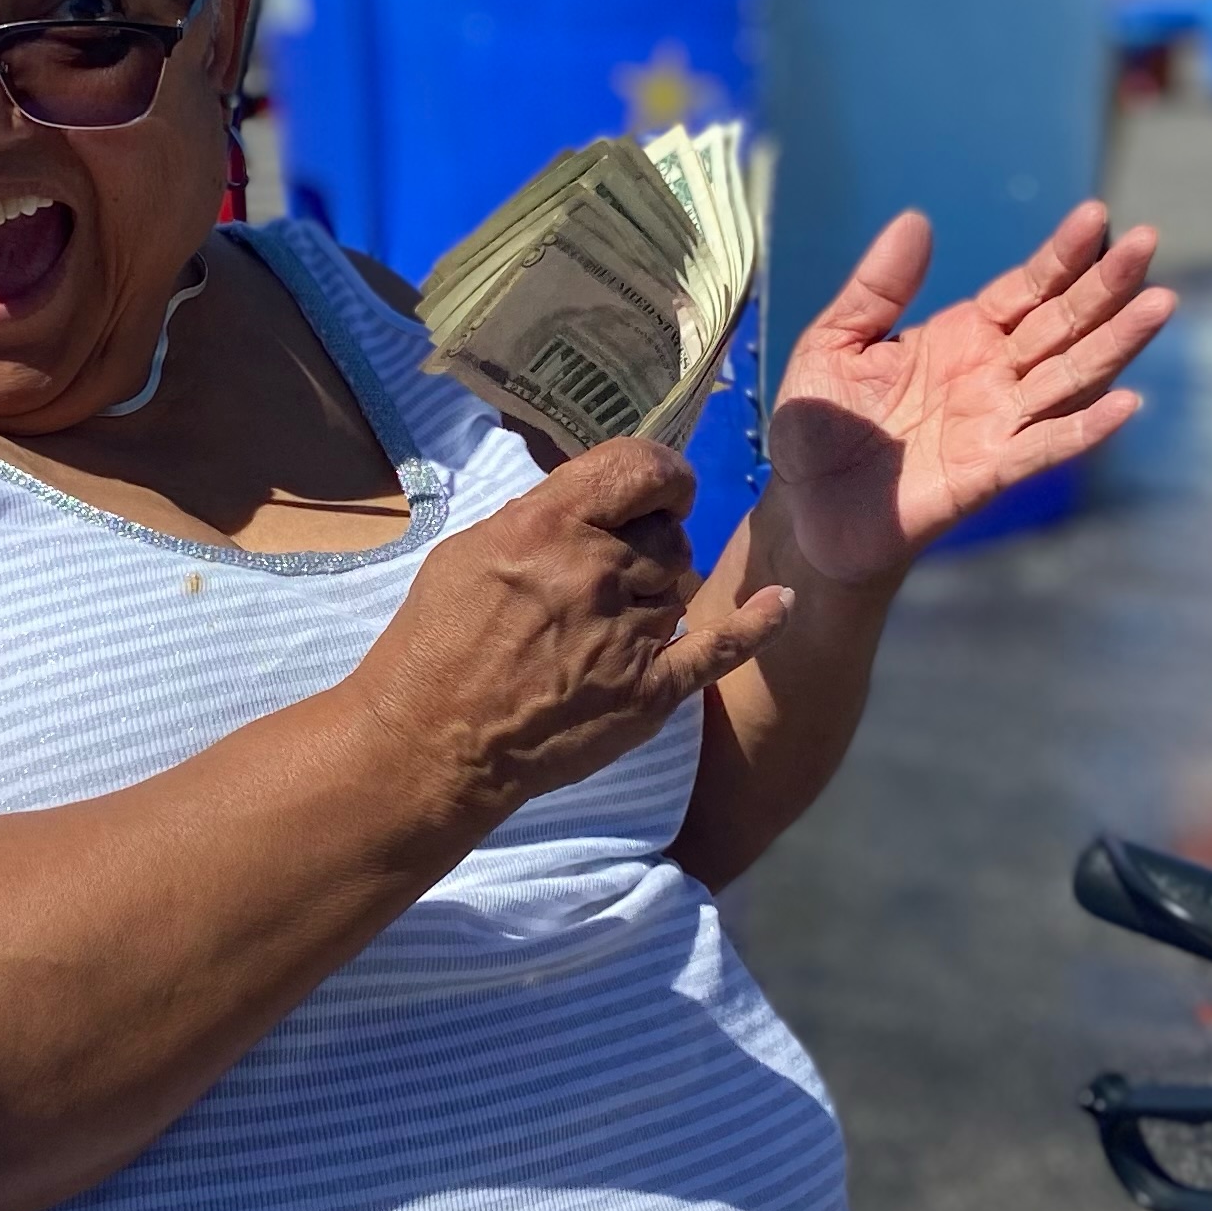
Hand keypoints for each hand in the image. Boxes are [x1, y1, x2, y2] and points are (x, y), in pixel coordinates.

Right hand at [350, 439, 792, 825]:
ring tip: (603, 625)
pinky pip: (721, 647)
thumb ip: (542, 518)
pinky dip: (757, 625)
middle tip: (603, 579)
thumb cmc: (437, 643)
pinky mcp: (649, 690)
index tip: (657, 490)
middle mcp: (597, 572)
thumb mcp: (473, 551)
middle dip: (646, 546)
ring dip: (655, 595)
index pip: (641, 467)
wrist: (432, 743)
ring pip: (681, 586)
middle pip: (666, 534)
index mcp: (548, 526)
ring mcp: (629, 633)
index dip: (661, 474)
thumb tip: (599, 502)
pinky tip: (780, 604)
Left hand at [769, 201, 1173, 587]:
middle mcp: (993, 375)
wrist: (805, 509)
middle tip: (1148, 239)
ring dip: (1116, 344)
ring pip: (1070, 377)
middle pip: (1063, 323)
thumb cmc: (822, 426)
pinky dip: (1084, 431)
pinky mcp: (988, 475)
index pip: (1027, 287)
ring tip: (1160, 304)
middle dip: (1107, 284)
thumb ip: (877, 287)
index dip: (1062, 254)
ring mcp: (997, 424)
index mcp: (962, 335)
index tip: (1097, 215)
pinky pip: (1043, 449)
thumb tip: (916, 219)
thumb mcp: (834, 342)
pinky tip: (1127, 405)